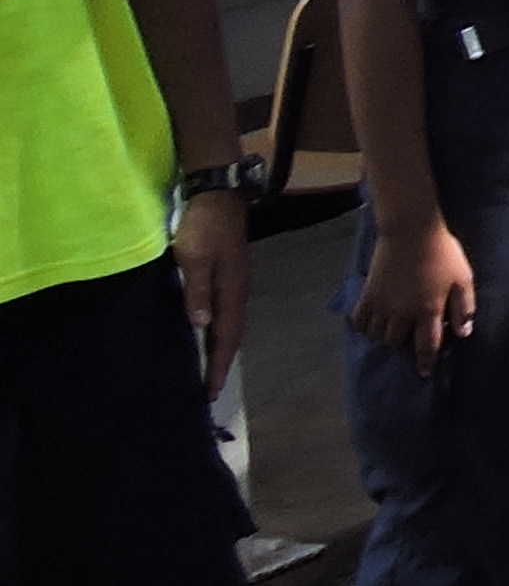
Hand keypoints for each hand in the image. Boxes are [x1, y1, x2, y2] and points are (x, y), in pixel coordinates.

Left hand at [172, 193, 249, 396]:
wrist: (217, 194)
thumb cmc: (203, 226)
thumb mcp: (194, 257)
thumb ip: (198, 291)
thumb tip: (202, 325)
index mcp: (232, 291)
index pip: (227, 336)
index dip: (219, 364)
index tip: (211, 391)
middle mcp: (238, 291)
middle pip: (233, 334)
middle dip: (222, 362)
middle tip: (209, 388)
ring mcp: (236, 282)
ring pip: (230, 324)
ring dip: (221, 347)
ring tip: (209, 368)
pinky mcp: (229, 275)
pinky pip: (226, 312)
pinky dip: (218, 330)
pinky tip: (208, 332)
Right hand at [350, 214, 476, 367]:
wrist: (411, 230)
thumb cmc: (442, 252)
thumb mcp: (463, 278)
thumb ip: (464, 307)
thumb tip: (465, 332)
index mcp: (428, 310)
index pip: (427, 345)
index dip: (426, 362)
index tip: (424, 373)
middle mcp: (402, 312)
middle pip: (397, 341)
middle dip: (405, 344)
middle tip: (410, 336)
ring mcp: (382, 304)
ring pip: (377, 334)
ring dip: (385, 336)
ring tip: (393, 329)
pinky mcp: (367, 294)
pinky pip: (359, 320)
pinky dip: (364, 326)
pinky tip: (372, 323)